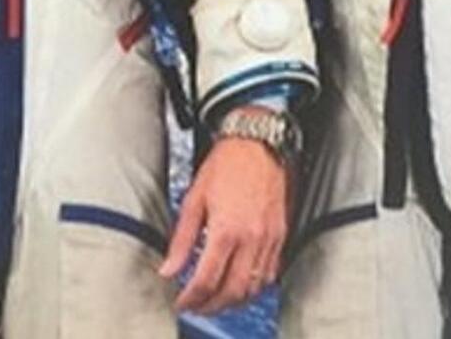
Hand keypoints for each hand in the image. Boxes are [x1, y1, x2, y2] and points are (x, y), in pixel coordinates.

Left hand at [160, 119, 289, 315]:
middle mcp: (251, 238)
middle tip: (197, 307)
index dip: (191, 298)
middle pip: (232, 291)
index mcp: (226, 229)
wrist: (258, 143)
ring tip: (216, 301)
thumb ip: (182, 240)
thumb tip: (169, 269)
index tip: (182, 303)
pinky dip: (254, 286)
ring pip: (254, 287)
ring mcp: (270, 238)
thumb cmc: (226, 164)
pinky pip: (270, 273)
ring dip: (234, 301)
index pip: (206, 280)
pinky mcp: (281, 234)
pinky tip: (240, 285)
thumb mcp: (194, 200)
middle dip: (212, 307)